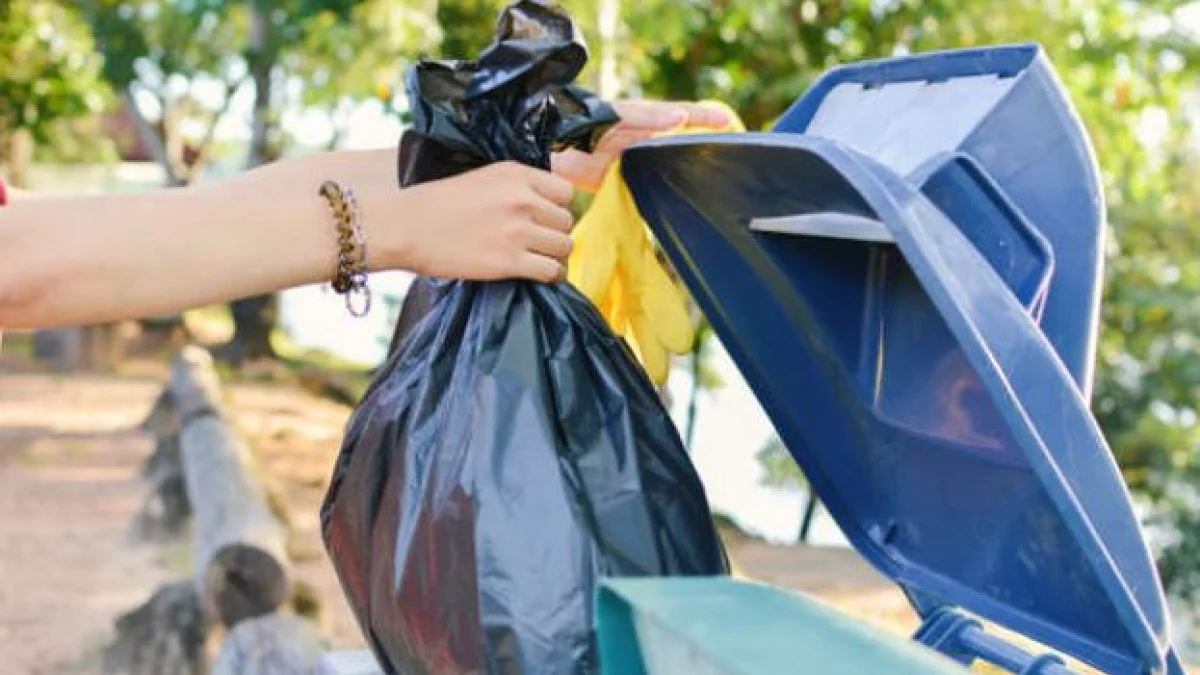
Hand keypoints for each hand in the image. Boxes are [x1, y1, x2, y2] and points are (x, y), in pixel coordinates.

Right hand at [375, 162, 575, 282]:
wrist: (406, 227)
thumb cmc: (437, 204)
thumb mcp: (483, 177)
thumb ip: (517, 185)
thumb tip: (547, 201)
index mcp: (516, 174)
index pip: (566, 191)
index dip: (558, 207)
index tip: (545, 218)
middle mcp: (522, 199)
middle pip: (567, 221)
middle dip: (555, 233)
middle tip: (539, 242)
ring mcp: (518, 231)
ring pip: (565, 247)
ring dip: (556, 256)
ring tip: (542, 260)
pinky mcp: (510, 261)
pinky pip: (552, 271)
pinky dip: (552, 276)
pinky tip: (542, 276)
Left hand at [553, 100, 735, 191]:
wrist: (549, 146)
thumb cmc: (582, 123)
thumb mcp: (617, 117)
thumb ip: (647, 118)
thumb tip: (681, 117)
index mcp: (645, 119)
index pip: (683, 115)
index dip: (707, 119)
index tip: (731, 124)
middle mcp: (643, 138)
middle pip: (680, 143)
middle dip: (703, 148)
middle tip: (730, 158)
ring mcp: (633, 160)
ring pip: (666, 165)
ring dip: (685, 172)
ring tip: (711, 182)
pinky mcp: (619, 180)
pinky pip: (647, 186)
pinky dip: (662, 193)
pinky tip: (674, 204)